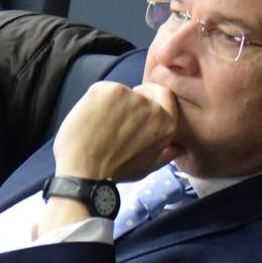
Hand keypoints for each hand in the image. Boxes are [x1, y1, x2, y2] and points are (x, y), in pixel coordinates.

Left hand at [51, 81, 181, 181]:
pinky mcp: (108, 90)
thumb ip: (165, 153)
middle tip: (112, 119)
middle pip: (139, 93)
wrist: (83, 169)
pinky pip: (101, 90)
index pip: (164, 95)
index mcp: (166, 124)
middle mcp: (152, 107)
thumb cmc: (114, 172)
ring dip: (110, 103)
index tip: (139, 100)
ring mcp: (130, 96)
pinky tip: (88, 117)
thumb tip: (177, 147)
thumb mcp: (147, 167)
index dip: (151, 95)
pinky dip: (94, 101)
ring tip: (98, 123)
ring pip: (119, 92)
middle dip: (127, 103)